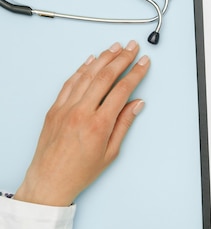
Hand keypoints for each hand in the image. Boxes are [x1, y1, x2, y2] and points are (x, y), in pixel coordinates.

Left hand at [14, 41, 149, 206]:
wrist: (49, 181)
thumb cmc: (79, 171)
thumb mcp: (111, 152)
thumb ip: (124, 123)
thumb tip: (137, 104)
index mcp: (99, 124)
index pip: (122, 89)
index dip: (136, 73)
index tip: (143, 63)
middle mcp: (81, 112)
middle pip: (105, 76)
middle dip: (122, 58)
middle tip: (132, 47)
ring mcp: (65, 108)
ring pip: (87, 75)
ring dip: (103, 58)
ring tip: (115, 48)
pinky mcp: (54, 109)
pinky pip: (69, 83)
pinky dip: (81, 69)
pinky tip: (91, 60)